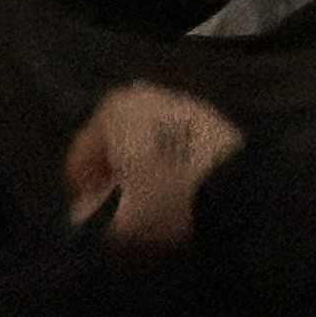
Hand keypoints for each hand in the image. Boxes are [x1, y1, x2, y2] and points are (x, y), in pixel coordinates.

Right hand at [65, 84, 244, 248]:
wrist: (236, 182)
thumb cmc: (165, 195)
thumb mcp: (120, 220)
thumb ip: (91, 219)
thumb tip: (83, 217)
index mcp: (109, 111)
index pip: (80, 156)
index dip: (82, 193)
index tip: (90, 221)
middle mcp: (139, 95)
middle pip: (113, 143)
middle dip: (113, 175)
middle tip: (120, 210)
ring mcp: (176, 101)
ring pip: (144, 140)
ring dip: (141, 167)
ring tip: (150, 201)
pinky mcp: (207, 116)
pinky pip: (173, 140)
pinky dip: (168, 159)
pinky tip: (177, 186)